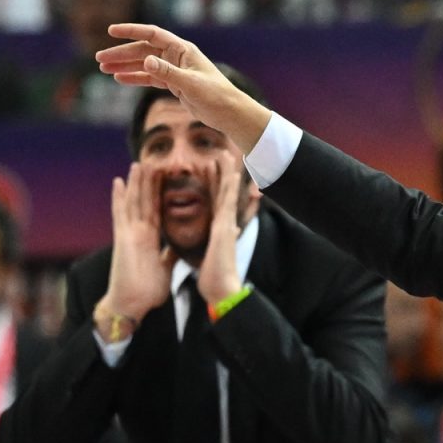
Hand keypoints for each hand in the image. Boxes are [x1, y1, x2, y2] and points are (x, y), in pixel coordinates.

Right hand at [97, 24, 271, 154]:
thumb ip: (168, 73)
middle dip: (121, 53)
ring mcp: (174, 69)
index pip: (152, 34)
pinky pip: (149, 77)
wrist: (229, 112)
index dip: (131, 31)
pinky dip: (134, 78)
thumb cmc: (216, 95)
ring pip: (144, 64)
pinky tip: (119, 79)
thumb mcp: (190, 84)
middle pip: (143, 50)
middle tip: (99, 59)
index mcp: (182, 50)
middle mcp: (176, 56)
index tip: (111, 31)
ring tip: (103, 69)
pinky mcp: (174, 84)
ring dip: (124, 65)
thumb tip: (146, 61)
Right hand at [100, 162, 173, 323]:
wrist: (132, 305)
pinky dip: (118, 197)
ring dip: (136, 183)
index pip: (158, 210)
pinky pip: (120, 214)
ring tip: (138, 163)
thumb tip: (179, 246)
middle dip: (150, 182)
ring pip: (133, 202)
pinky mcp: (122, 239)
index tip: (168, 177)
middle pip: (145, 201)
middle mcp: (139, 233)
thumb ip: (169, 254)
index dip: (162, 193)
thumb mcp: (165, 267)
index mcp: (151, 239)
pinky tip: (118, 182)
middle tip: (154, 161)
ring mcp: (129, 234)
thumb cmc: (146, 290)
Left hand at [196, 149, 255, 303]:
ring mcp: (227, 224)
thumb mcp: (214, 253)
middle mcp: (225, 223)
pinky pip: (227, 202)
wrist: (222, 290)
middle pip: (223, 191)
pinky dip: (230, 187)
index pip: (215, 200)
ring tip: (225, 153)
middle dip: (222, 172)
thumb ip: (222, 240)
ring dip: (227, 172)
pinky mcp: (225, 228)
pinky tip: (232, 173)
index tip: (210, 166)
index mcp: (219, 228)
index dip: (213, 182)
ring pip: (227, 192)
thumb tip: (232, 231)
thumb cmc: (216, 277)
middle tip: (221, 152)